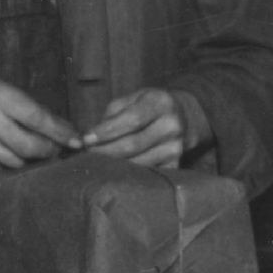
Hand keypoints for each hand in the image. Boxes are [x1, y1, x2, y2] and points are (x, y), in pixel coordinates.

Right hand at [0, 74, 78, 170]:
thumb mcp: (0, 87)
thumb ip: (29, 107)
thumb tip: (65, 131)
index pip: (36, 117)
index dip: (60, 132)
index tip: (77, 141)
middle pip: (28, 146)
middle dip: (47, 150)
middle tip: (55, 148)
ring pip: (16, 162)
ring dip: (29, 159)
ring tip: (31, 148)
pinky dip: (9, 163)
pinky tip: (6, 151)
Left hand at [82, 87, 202, 170]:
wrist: (186, 116)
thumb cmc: (150, 106)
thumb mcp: (133, 98)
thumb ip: (112, 114)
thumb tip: (90, 136)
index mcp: (160, 102)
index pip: (131, 120)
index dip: (107, 131)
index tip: (86, 139)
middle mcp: (172, 125)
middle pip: (133, 145)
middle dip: (105, 151)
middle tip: (87, 153)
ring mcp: (176, 147)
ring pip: (138, 162)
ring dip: (114, 164)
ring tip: (97, 161)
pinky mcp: (176, 164)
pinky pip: (147, 173)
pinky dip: (128, 173)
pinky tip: (116, 170)